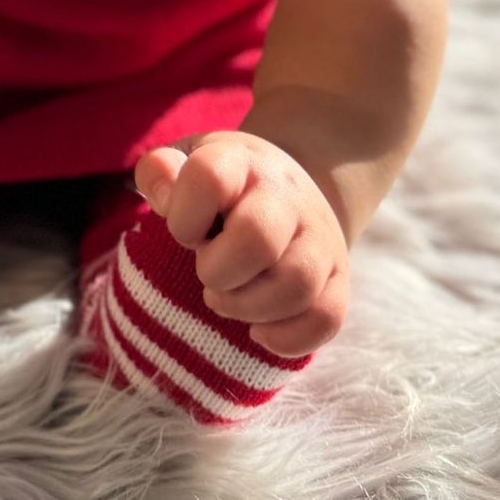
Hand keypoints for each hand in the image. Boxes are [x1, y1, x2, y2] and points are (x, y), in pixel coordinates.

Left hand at [132, 130, 350, 357]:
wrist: (290, 187)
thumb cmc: (224, 184)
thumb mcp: (187, 161)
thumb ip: (159, 171)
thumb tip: (163, 197)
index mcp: (241, 162)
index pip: (209, 178)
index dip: (183, 216)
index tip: (186, 232)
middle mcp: (287, 196)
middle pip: (257, 238)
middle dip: (217, 270)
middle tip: (207, 271)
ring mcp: (320, 237)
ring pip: (296, 285)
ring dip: (247, 308)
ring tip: (226, 299)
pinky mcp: (340, 278)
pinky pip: (327, 318)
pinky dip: (286, 337)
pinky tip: (258, 330)